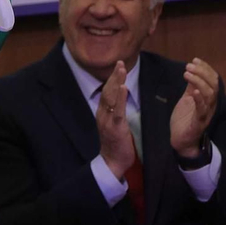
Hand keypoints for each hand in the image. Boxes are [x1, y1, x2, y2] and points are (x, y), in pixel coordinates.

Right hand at [96, 61, 136, 179]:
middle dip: (114, 75)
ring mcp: (107, 120)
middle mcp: (102, 114)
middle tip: (120, 62)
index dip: (112, 78)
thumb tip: (123, 98)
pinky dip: (120, 98)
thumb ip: (116, 111)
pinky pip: (117, 111)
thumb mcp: (115, 124)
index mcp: (103, 113)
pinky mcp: (115, 128)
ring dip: (116, 82)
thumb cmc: (116, 143)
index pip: (106, 91)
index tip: (118, 65)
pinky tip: (123, 87)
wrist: (112, 162)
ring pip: (110, 97)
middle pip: (107, 90)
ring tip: (121, 69)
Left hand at [169, 58, 219, 160]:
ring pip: (209, 95)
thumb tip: (191, 70)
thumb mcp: (187, 99)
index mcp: (209, 98)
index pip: (213, 80)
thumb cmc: (185, 119)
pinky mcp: (199, 123)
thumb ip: (191, 86)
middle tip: (189, 65)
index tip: (195, 59)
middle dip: (202, 73)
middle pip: (213, 85)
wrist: (181, 141)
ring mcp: (206, 114)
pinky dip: (199, 100)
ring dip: (199, 82)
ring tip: (187, 74)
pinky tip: (193, 91)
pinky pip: (202, 110)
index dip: (206, 68)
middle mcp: (211, 105)